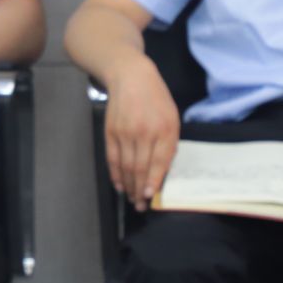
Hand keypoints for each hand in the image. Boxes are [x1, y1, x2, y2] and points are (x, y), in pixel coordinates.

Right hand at [102, 57, 180, 210]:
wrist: (131, 77)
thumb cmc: (156, 98)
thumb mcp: (172, 117)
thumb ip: (169, 143)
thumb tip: (162, 169)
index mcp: (164, 129)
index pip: (158, 161)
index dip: (153, 181)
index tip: (150, 195)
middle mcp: (143, 132)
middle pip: (140, 168)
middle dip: (140, 190)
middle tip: (141, 205)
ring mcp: (125, 132)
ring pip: (125, 166)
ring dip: (128, 186)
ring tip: (132, 199)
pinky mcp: (111, 132)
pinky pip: (112, 158)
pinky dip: (115, 174)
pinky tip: (119, 184)